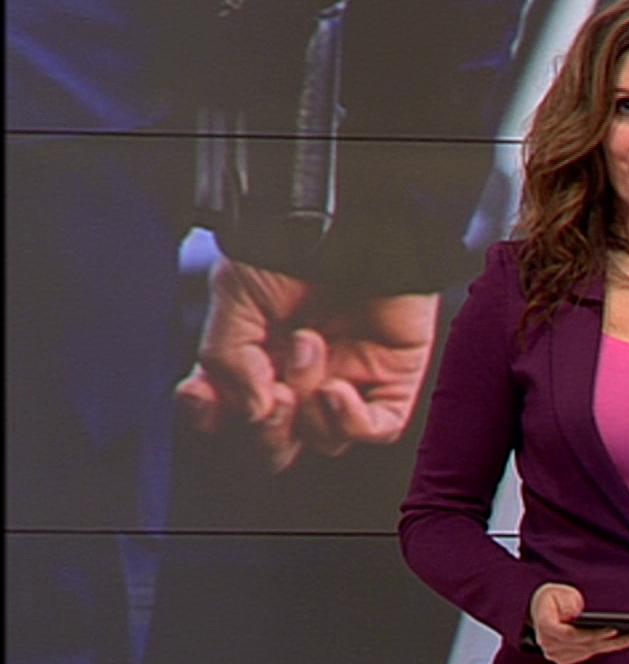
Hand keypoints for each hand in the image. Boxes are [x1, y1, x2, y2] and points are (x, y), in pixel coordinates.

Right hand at [174, 257, 439, 472]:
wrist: (355, 218)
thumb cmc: (295, 244)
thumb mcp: (235, 292)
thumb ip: (227, 357)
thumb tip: (249, 411)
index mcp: (257, 356)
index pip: (227, 412)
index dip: (209, 415)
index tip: (201, 395)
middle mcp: (301, 376)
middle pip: (276, 444)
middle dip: (266, 430)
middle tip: (270, 389)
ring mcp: (348, 380)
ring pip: (322, 440)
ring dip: (308, 404)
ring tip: (310, 343)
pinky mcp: (392, 380)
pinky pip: (376, 430)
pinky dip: (351, 421)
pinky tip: (337, 388)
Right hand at [528, 582, 628, 663]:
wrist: (537, 609)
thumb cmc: (550, 597)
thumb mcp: (557, 591)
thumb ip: (567, 601)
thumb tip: (576, 614)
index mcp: (545, 628)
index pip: (573, 635)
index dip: (594, 633)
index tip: (614, 628)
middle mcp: (549, 645)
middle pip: (587, 645)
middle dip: (614, 641)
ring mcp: (556, 654)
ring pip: (591, 651)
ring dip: (615, 645)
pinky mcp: (565, 658)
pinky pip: (590, 654)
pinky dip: (607, 648)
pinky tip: (625, 642)